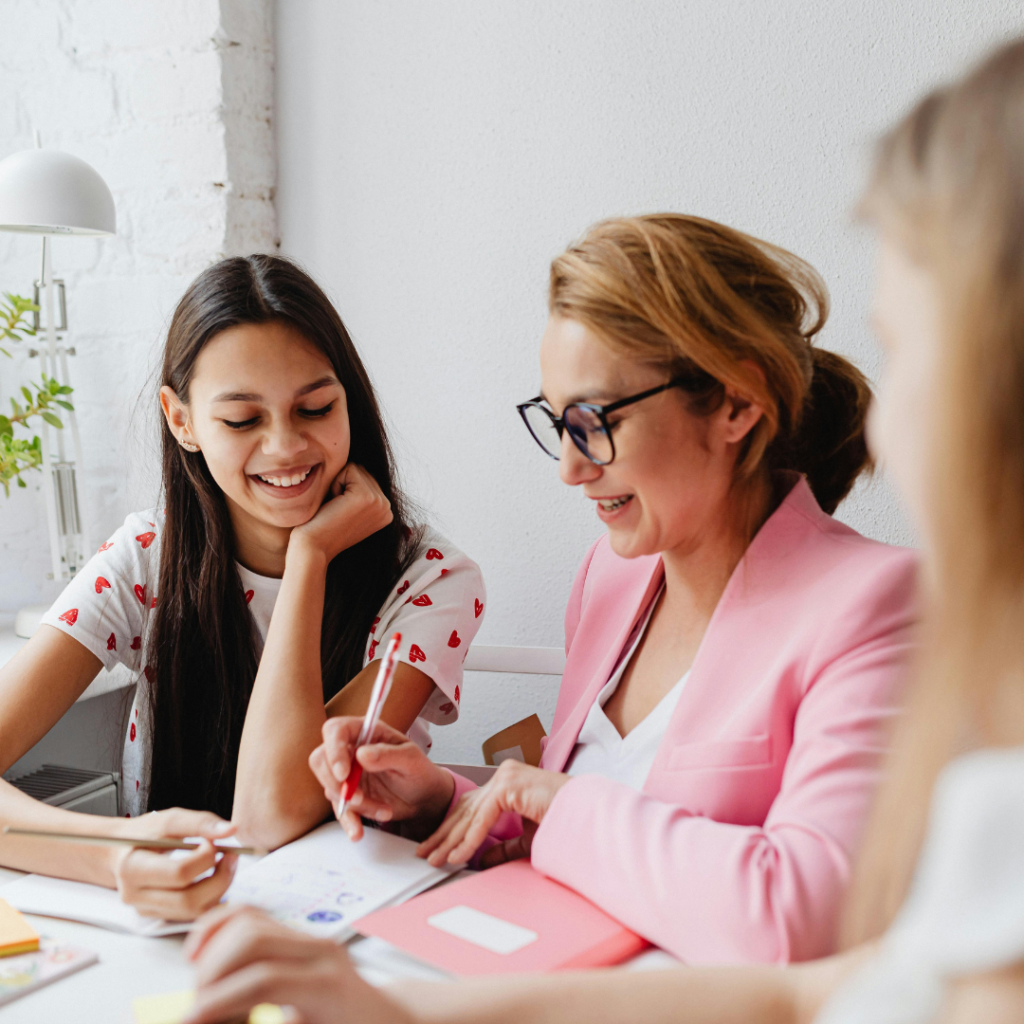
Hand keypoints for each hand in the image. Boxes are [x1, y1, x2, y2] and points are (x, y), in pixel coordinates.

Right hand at [111, 808, 238, 920]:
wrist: (119, 852)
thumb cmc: (145, 833)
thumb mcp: (169, 820)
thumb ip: (200, 823)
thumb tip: (232, 830)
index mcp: (133, 868)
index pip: (179, 873)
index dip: (206, 857)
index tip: (215, 842)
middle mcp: (135, 896)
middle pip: (188, 900)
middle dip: (220, 878)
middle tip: (232, 856)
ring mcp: (145, 910)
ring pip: (193, 912)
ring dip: (219, 888)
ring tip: (225, 865)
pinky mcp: (156, 916)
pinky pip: (190, 914)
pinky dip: (210, 897)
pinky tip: (213, 877)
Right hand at [183, 904, 411, 1023]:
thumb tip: (218, 1019)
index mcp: (329, 986)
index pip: (263, 980)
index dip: (218, 1003)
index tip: (188, 1021)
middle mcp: (321, 952)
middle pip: (251, 940)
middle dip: (212, 975)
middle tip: (195, 1012)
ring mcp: (310, 938)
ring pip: (247, 921)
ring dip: (212, 954)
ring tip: (204, 996)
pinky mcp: (297, 936)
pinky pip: (251, 917)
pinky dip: (218, 930)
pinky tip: (199, 957)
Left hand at [290, 463, 393, 563]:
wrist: (312, 548)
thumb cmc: (322, 528)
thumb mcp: (348, 509)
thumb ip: (358, 491)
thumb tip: (358, 465)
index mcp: (385, 511)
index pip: (366, 478)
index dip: (346, 489)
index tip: (341, 513)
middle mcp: (387, 508)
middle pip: (362, 470)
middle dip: (343, 484)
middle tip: (336, 511)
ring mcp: (380, 502)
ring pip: (356, 468)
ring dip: (338, 484)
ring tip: (335, 508)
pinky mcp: (367, 496)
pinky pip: (349, 469)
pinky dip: (335, 483)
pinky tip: (333, 504)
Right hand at [309, 717, 454, 841]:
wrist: (423, 797)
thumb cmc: (419, 770)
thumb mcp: (412, 760)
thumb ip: (389, 754)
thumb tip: (362, 754)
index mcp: (365, 731)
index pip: (335, 730)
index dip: (334, 750)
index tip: (344, 773)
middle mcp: (351, 750)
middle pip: (321, 759)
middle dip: (335, 782)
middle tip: (358, 798)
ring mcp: (347, 773)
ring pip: (331, 788)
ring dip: (354, 805)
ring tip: (384, 810)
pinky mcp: (348, 796)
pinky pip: (339, 808)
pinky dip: (349, 821)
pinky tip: (358, 831)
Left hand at [417, 760, 569, 867]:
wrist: (587, 812)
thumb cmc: (563, 819)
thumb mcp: (527, 837)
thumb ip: (504, 845)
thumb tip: (482, 858)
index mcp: (507, 782)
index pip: (470, 806)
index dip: (450, 828)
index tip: (435, 847)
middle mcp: (503, 775)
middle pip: (464, 809)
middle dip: (442, 835)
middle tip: (424, 854)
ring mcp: (506, 777)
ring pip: (469, 814)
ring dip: (450, 841)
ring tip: (434, 859)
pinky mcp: (509, 786)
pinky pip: (483, 818)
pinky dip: (469, 840)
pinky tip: (457, 856)